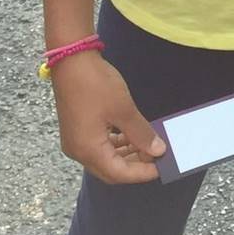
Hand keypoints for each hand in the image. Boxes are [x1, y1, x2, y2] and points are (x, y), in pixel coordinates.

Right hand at [50, 52, 165, 184]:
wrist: (71, 60)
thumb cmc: (95, 84)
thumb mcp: (124, 109)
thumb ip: (141, 133)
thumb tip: (157, 150)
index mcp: (88, 150)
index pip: (119, 174)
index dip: (142, 173)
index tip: (162, 167)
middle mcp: (78, 151)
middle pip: (110, 170)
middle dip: (135, 166)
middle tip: (157, 157)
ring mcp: (76, 141)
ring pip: (105, 158)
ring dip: (126, 155)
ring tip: (148, 145)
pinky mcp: (77, 130)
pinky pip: (99, 146)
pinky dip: (116, 145)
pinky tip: (131, 136)